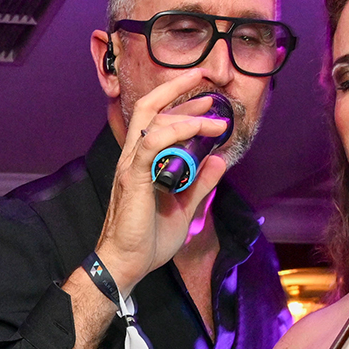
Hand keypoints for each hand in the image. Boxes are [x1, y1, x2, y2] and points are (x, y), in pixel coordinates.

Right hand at [96, 79, 232, 292]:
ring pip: (153, 121)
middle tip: (207, 85)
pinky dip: (175, 131)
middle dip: (177, 90)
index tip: (207, 100)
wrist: (129, 263)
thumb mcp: (185, 207)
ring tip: (215, 119)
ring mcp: (131, 165)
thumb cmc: (149, 239)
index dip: (180, 104)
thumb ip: (200, 182)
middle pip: (148, 108)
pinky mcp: (133, 177)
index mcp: (142, 162)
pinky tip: (196, 130)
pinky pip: (152, 144)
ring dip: (188, 116)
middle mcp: (133, 157)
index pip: (157, 120)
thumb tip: (218, 160)